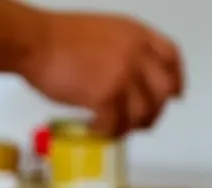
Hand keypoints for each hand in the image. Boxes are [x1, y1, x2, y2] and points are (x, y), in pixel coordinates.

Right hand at [22, 11, 183, 137]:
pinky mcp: (105, 97)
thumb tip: (126, 76)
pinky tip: (95, 128)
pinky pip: (116, 124)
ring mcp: (122, 76)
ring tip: (115, 128)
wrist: (35, 42)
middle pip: (163, 91)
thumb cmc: (58, 36)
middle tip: (141, 122)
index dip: (176, 79)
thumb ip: (122, 49)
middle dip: (155, 110)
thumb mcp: (103, 31)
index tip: (175, 96)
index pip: (171, 57)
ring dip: (130, 126)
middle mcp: (136, 54)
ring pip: (142, 113)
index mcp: (136, 34)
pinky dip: (107, 131)